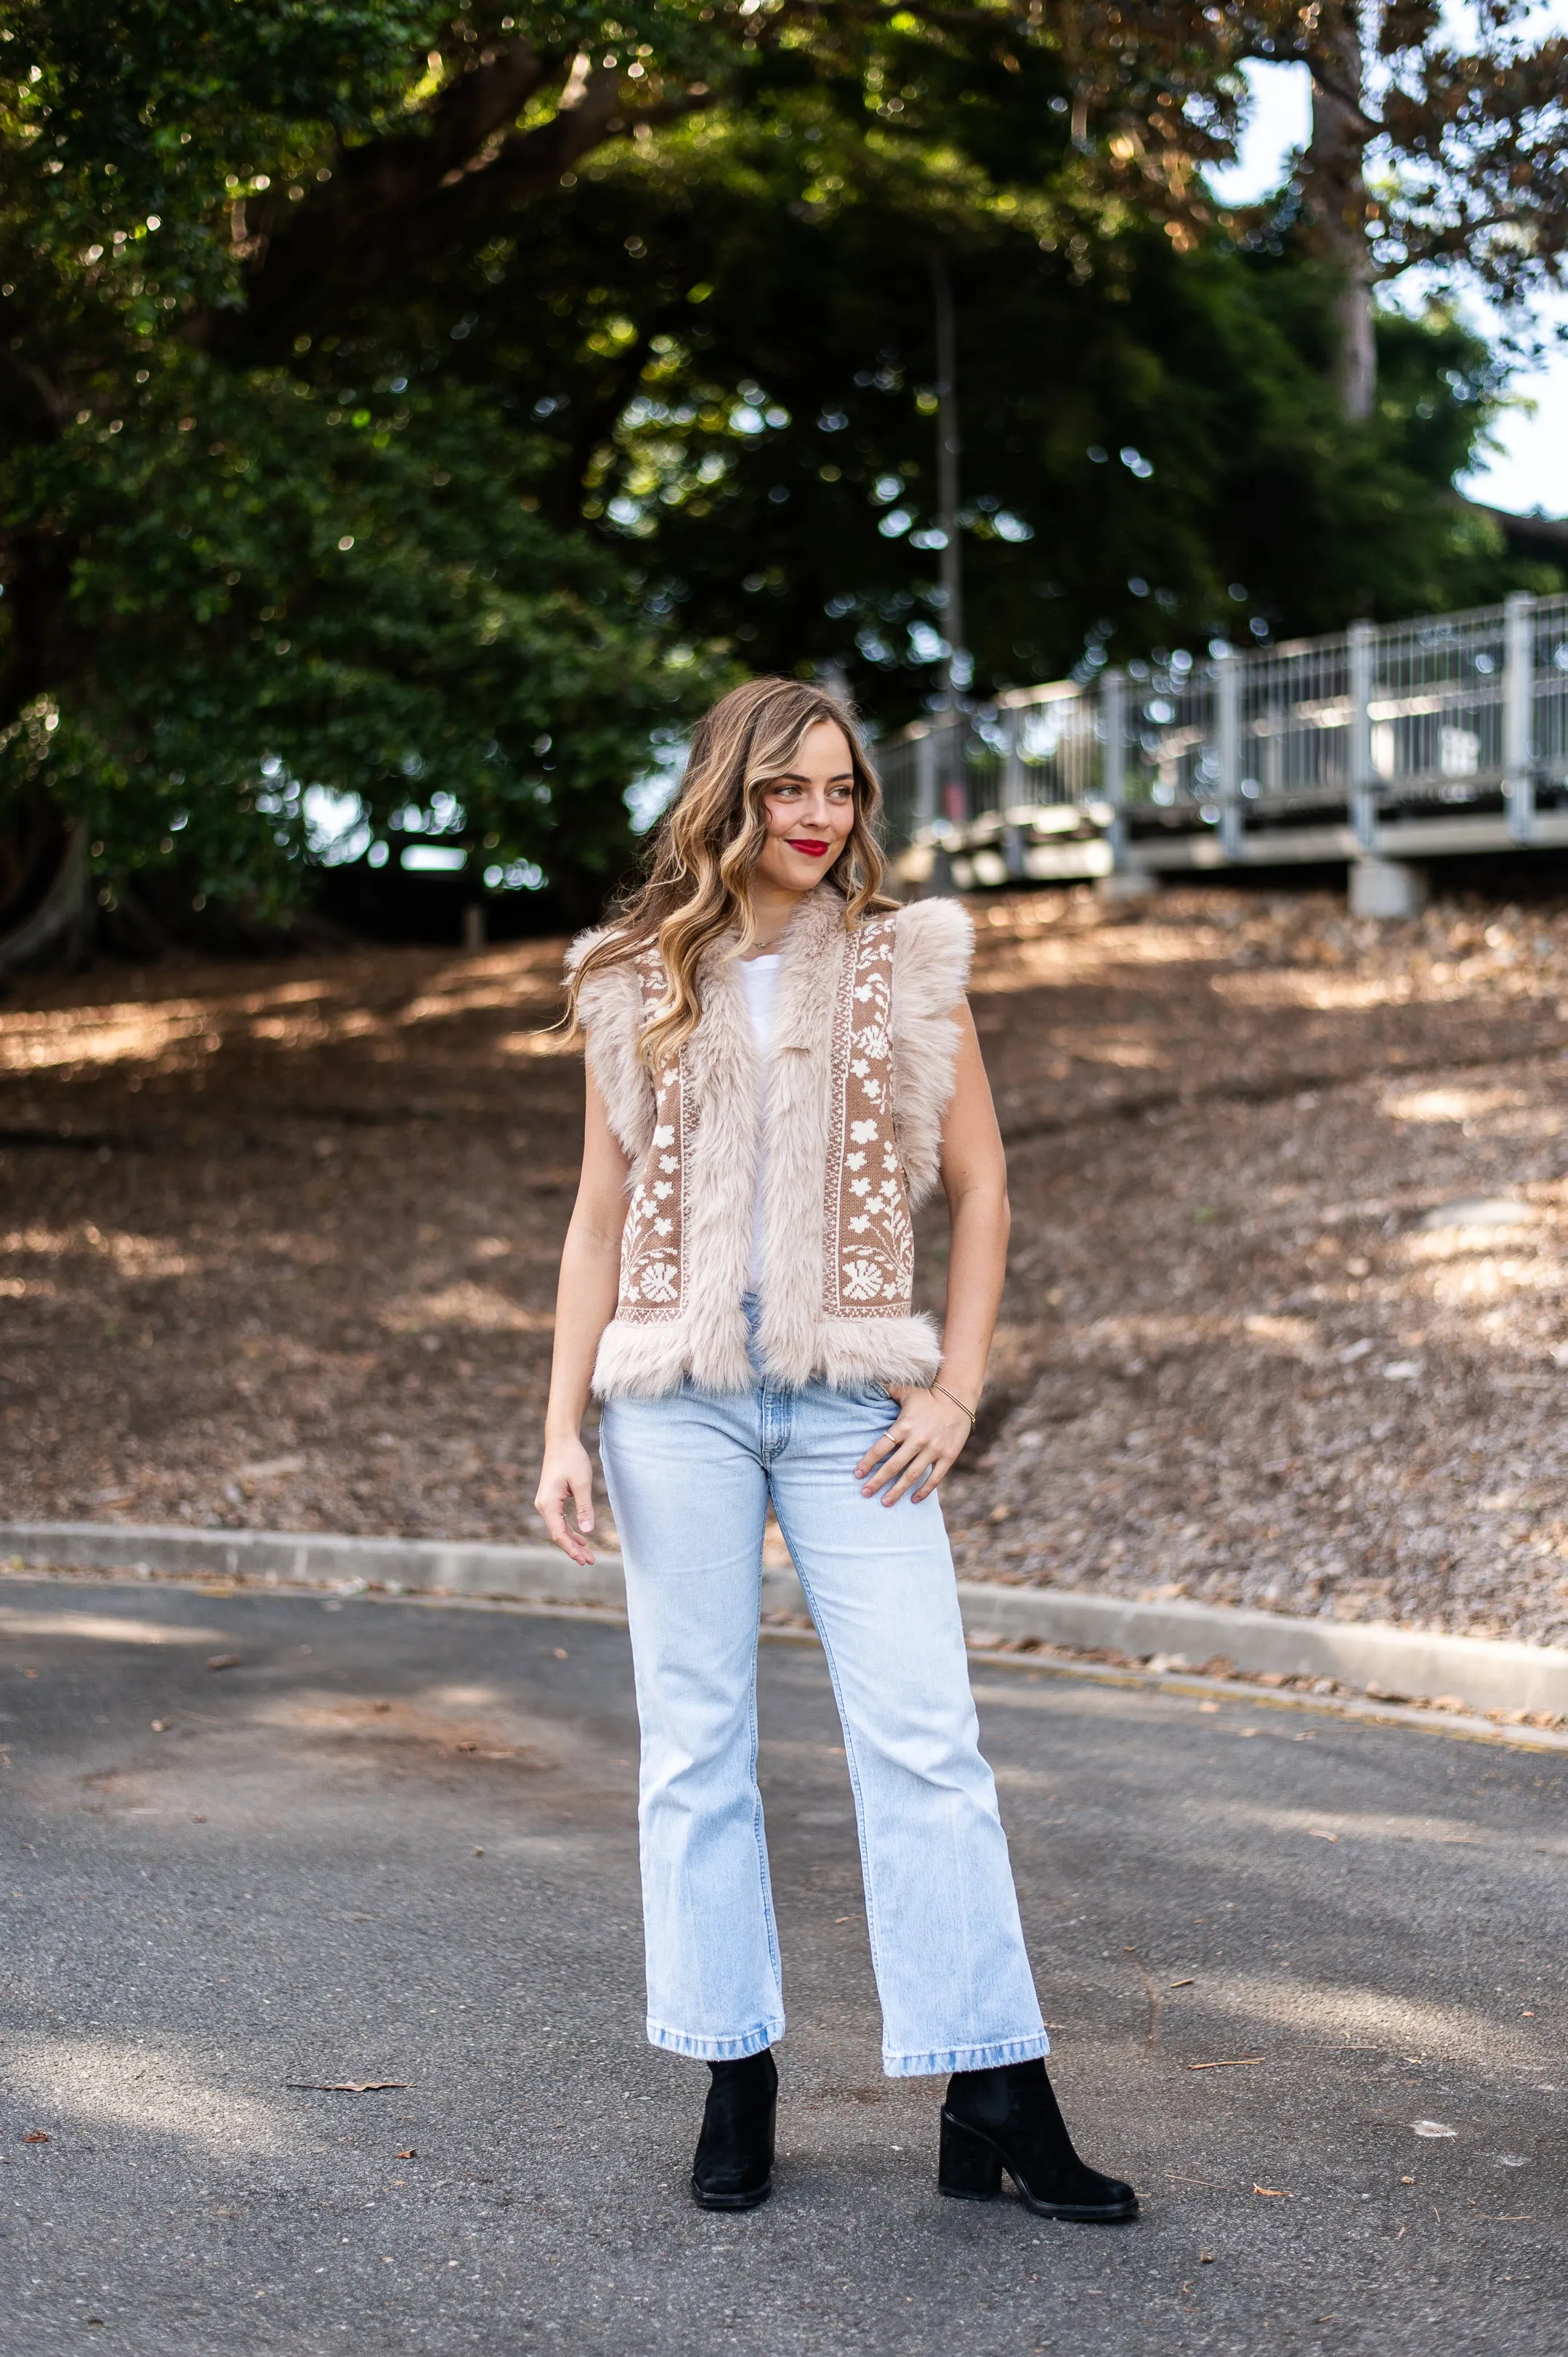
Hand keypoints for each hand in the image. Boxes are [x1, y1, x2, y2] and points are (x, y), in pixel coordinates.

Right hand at [534, 1434, 597, 1563]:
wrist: (561, 1440)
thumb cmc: (572, 1459)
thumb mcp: (582, 1483)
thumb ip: (584, 1508)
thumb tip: (587, 1532)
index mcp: (548, 1503)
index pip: (558, 1533)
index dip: (571, 1548)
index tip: (583, 1560)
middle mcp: (543, 1505)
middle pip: (558, 1534)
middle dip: (573, 1549)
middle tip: (590, 1562)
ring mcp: (545, 1502)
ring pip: (558, 1528)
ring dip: (573, 1541)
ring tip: (588, 1554)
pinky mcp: (551, 1499)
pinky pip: (559, 1520)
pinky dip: (570, 1530)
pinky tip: (582, 1538)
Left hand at [855, 1386, 971, 1506]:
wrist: (958, 1399)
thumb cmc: (928, 1397)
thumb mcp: (907, 1391)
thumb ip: (887, 1390)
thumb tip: (870, 1384)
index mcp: (904, 1426)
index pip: (881, 1448)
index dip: (868, 1462)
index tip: (857, 1474)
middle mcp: (918, 1440)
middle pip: (893, 1466)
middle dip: (877, 1481)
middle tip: (865, 1493)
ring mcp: (934, 1449)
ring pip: (912, 1475)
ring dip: (897, 1490)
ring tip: (885, 1502)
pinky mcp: (948, 1456)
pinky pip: (935, 1477)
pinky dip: (924, 1490)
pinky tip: (913, 1499)